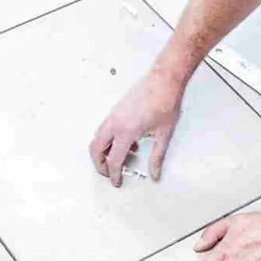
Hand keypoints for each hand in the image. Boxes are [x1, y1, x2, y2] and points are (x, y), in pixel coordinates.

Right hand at [89, 70, 184, 186]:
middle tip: (109, 173)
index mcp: (126, 131)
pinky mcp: (116, 109)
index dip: (114, 174)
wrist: (164, 79)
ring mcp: (113, 114)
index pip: (114, 160)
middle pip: (95, 148)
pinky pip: (105, 128)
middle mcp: (115, 123)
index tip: (117, 182)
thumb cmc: (165, 101)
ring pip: (97, 137)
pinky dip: (108, 140)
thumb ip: (157, 157)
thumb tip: (154, 173)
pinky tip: (127, 144)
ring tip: (119, 159)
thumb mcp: (164, 134)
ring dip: (103, 151)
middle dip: (99, 164)